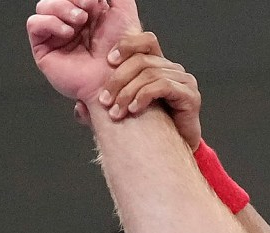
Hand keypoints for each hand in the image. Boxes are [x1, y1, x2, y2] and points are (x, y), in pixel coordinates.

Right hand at [26, 0, 137, 103]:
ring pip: (43, 6)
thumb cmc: (120, 52)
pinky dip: (49, 22)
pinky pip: (34, 24)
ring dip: (61, 8)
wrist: (113, 78)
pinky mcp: (44, 49)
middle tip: (87, 9)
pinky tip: (67, 32)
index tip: (95, 1)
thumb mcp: (123, 11)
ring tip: (79, 21)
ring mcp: (55, 35)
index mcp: (86, 11)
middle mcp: (69, 22)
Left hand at [100, 31, 200, 146]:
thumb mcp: (122, 114)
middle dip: (117, 80)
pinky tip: (133, 110)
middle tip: (104, 101)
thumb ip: (104, 108)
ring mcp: (183, 81)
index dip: (126, 45)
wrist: (172, 155)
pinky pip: (162, 86)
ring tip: (116, 113)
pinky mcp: (190, 95)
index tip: (107, 61)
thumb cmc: (151, 133)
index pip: (145, 41)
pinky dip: (143, 97)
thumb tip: (79, 108)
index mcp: (158, 65)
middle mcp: (172, 69)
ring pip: (149, 74)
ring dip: (127, 93)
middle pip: (141, 60)